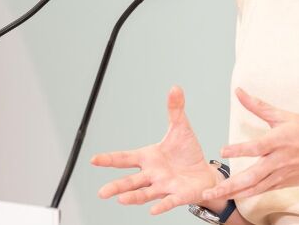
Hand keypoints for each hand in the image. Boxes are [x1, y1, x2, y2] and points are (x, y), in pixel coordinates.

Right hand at [91, 85, 219, 214]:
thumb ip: (175, 110)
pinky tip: (153, 211)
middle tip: (102, 193)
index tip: (94, 159)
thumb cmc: (188, 153)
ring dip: (134, 197)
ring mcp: (164, 186)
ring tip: (121, 199)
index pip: (125, 158)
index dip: (110, 159)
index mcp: (149, 157)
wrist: (204, 172)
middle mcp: (152, 174)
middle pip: (131, 181)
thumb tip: (175, 88)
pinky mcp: (179, 195)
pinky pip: (169, 201)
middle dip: (116, 187)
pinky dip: (162, 206)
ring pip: (146, 193)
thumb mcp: (181, 128)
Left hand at [200, 87, 298, 201]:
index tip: (222, 150)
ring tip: (214, 196)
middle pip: (251, 176)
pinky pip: (261, 191)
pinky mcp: (283, 183)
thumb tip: (239, 92)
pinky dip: (246, 194)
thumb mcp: (286, 116)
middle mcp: (279, 160)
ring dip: (233, 193)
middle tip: (209, 190)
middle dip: (229, 184)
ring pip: (253, 187)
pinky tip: (232, 196)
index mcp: (280, 141)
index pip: (257, 147)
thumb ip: (259, 106)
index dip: (239, 149)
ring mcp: (281, 174)